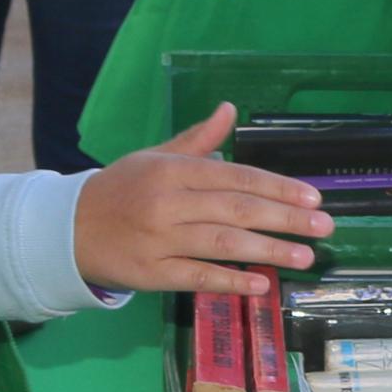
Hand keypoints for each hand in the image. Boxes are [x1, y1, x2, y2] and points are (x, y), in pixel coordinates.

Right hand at [75, 102, 333, 296]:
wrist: (66, 229)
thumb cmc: (121, 190)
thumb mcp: (154, 157)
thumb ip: (197, 139)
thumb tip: (230, 109)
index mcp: (173, 170)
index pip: (235, 177)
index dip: (276, 187)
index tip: (312, 197)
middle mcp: (168, 203)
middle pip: (236, 209)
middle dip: (285, 218)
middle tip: (324, 226)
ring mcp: (159, 240)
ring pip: (222, 243)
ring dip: (268, 249)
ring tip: (304, 255)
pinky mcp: (152, 274)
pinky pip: (198, 276)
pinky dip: (230, 280)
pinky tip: (261, 283)